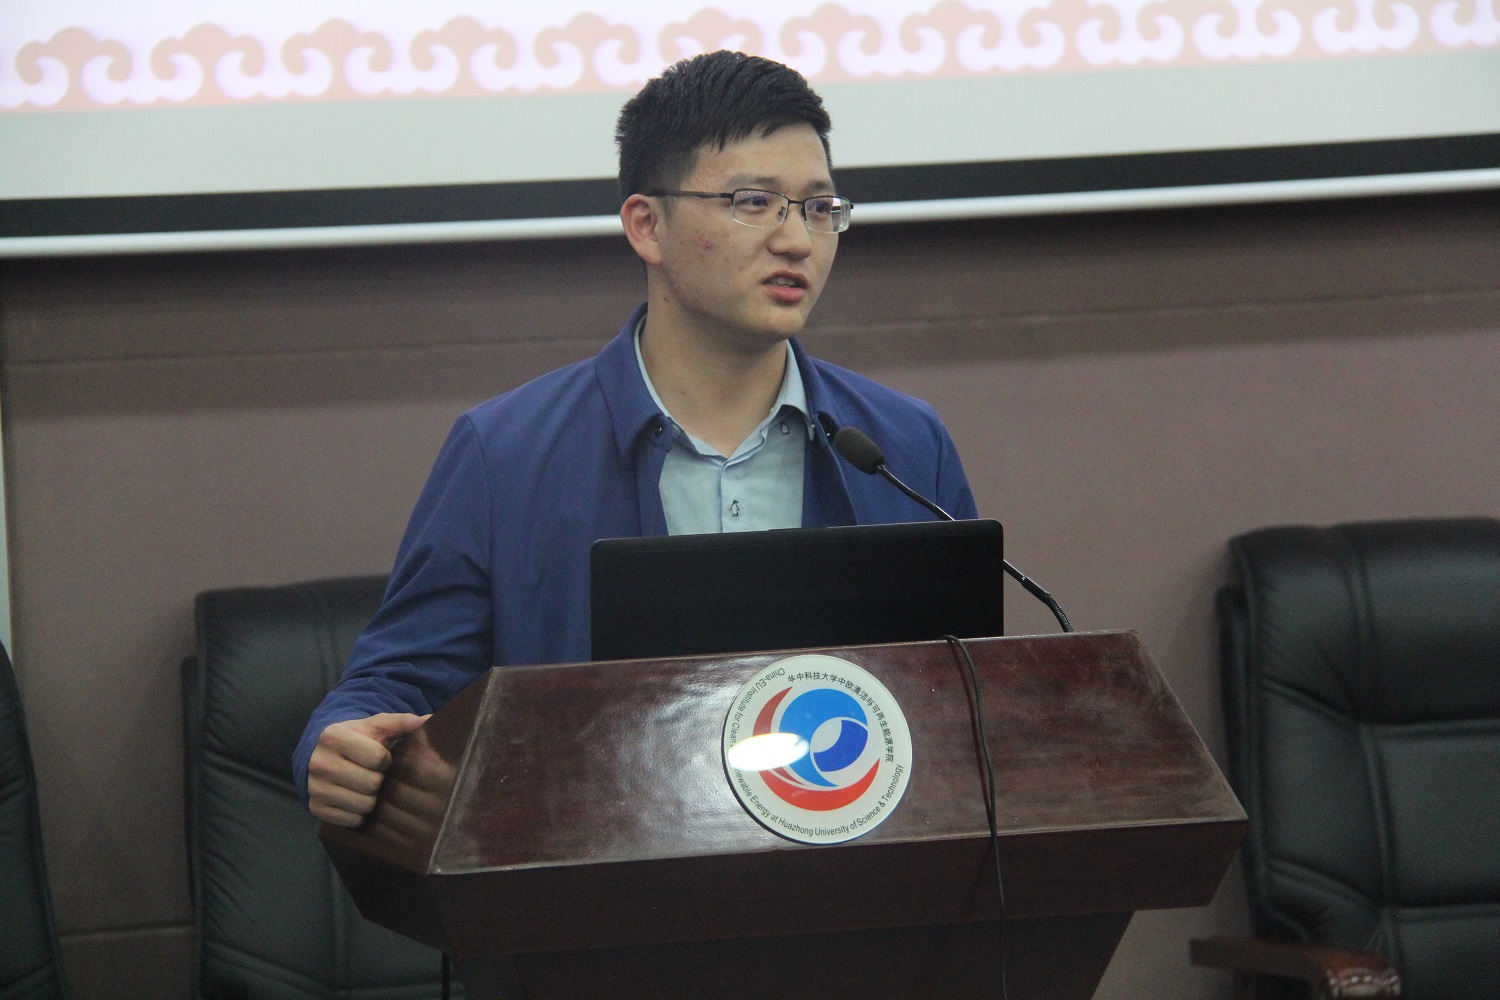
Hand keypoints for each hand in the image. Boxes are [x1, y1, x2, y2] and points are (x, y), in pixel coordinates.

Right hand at [307, 713, 427, 826]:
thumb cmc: (356, 739)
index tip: (380, 757)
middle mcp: (319, 763)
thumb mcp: (377, 725)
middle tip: (374, 774)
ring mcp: (315, 788)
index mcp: (334, 736)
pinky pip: (351, 820)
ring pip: (363, 805)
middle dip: (380, 780)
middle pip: (372, 784)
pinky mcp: (315, 809)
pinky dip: (359, 813)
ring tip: (366, 786)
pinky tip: (355, 798)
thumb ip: (403, 721)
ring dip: (372, 798)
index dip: (386, 760)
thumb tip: (431, 719)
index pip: (378, 758)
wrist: (321, 754)